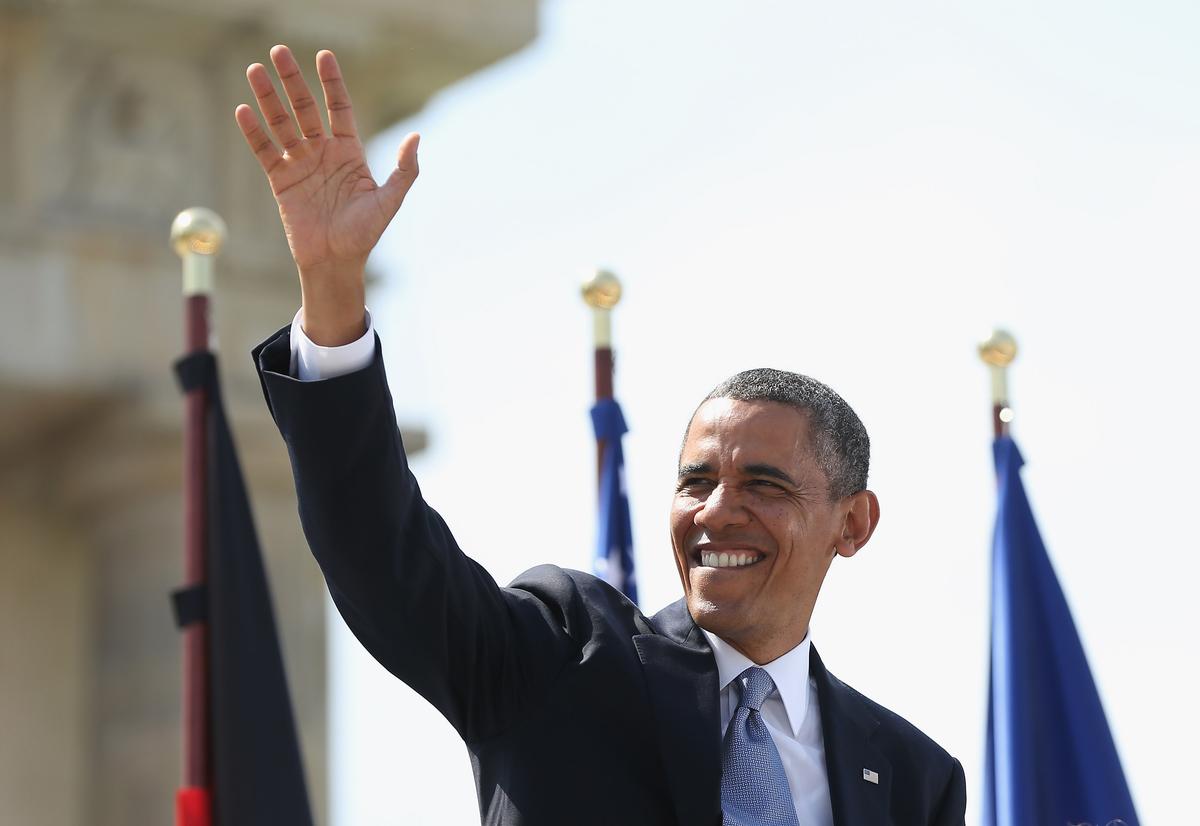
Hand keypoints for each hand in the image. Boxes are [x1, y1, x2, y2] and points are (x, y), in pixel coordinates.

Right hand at [235, 45, 419, 344]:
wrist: (336, 262)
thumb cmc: (365, 234)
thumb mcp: (389, 200)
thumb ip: (405, 170)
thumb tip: (417, 137)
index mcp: (349, 152)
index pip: (338, 108)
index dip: (331, 83)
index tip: (324, 56)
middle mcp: (323, 153)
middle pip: (304, 108)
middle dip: (292, 80)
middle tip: (278, 51)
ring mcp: (300, 165)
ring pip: (281, 124)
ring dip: (268, 98)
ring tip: (255, 70)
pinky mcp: (280, 181)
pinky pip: (265, 151)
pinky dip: (255, 132)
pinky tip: (244, 110)